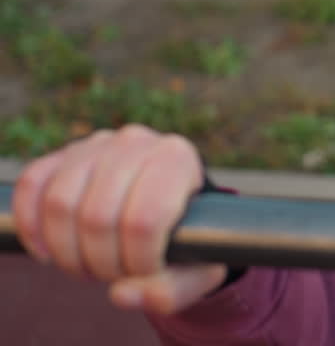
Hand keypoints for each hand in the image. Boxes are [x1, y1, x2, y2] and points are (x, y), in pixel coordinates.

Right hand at [12, 124, 227, 313]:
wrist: (167, 207)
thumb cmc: (186, 239)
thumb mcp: (198, 269)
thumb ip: (173, 290)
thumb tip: (121, 294)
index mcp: (177, 160)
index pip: (144, 220)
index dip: (137, 262)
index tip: (145, 273)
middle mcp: (137, 142)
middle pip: (97, 216)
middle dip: (101, 262)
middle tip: (113, 274)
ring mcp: (97, 144)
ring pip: (59, 203)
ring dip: (66, 252)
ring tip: (87, 267)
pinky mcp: (63, 155)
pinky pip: (31, 184)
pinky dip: (31, 226)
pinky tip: (46, 253)